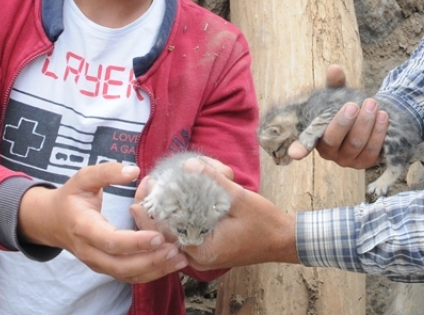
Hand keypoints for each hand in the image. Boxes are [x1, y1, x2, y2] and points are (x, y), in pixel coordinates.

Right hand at [18, 161, 185, 281]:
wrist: (52, 221)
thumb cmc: (71, 197)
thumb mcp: (83, 178)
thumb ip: (107, 172)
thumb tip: (134, 170)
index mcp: (83, 227)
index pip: (110, 241)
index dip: (135, 242)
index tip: (159, 236)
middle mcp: (89, 251)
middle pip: (120, 265)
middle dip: (150, 260)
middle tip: (175, 249)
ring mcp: (96, 263)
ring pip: (126, 275)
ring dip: (154, 270)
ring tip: (179, 259)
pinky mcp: (105, 267)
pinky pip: (128, 276)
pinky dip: (150, 273)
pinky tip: (170, 264)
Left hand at [148, 159, 296, 269]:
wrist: (282, 240)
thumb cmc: (264, 223)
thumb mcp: (240, 199)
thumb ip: (214, 182)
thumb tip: (190, 164)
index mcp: (203, 250)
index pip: (166, 233)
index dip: (151, 213)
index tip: (141, 193)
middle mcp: (199, 258)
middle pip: (165, 236)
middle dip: (153, 212)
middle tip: (146, 187)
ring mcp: (203, 256)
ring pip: (173, 237)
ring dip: (164, 216)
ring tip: (155, 192)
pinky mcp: (207, 250)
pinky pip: (185, 235)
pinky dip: (178, 221)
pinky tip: (174, 203)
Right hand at [287, 64, 387, 169]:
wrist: (372, 117)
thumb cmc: (349, 106)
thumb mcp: (340, 94)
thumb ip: (336, 83)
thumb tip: (335, 69)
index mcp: (316, 136)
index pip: (305, 145)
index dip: (300, 148)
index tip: (295, 153)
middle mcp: (329, 152)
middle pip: (333, 140)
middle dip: (344, 122)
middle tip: (353, 105)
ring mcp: (348, 160)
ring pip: (356, 144)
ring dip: (365, 124)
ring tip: (373, 105)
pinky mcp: (366, 163)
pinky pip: (373, 150)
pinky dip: (378, 132)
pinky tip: (383, 116)